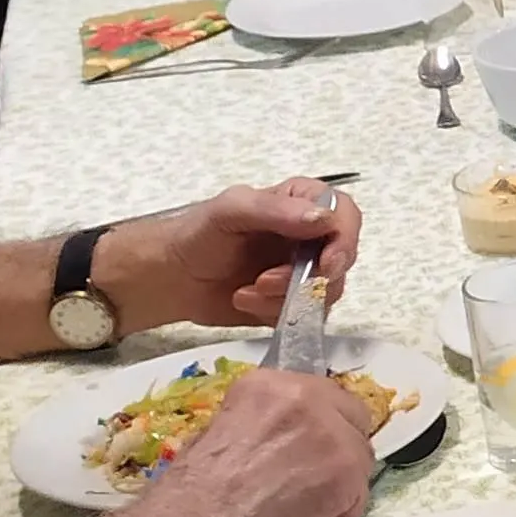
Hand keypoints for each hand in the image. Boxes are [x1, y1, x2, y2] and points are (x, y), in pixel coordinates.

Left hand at [90, 178, 366, 333]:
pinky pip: (305, 314)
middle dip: (307, 277)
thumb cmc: (197, 235)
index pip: (345, 215)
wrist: (170, 278)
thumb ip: (276, 210)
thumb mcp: (231, 211)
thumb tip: (324, 219)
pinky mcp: (292, 302)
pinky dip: (274, 312)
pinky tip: (243, 301)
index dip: (344, 240)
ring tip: (246, 291)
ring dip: (284, 297)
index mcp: (302, 202)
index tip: (326, 264)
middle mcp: (311, 236)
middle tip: (266, 282)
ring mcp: (303, 271)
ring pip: (326, 291)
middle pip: (342, 258)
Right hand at [120, 366, 378, 516]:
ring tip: (307, 513)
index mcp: (270, 384)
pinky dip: (341, 516)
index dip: (322, 428)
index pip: (323, 397)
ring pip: (359, 459)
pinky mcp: (345, 474)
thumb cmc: (190, 493)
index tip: (308, 453)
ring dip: (341, 486)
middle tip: (315, 482)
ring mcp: (331, 434)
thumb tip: (288, 440)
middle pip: (352, 421)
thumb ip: (266, 425)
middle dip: (339, 451)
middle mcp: (305, 397)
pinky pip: (359, 495)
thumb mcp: (222, 431)